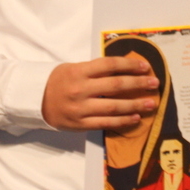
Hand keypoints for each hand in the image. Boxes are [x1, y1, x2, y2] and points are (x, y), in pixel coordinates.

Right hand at [41, 57, 158, 131]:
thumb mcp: (73, 68)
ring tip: (151, 103)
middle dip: (138, 84)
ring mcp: (81, 108)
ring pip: (113, 107)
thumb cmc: (58, 81)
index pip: (109, 65)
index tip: (145, 66)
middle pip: (115, 86)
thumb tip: (124, 70)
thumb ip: (95, 70)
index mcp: (79, 71)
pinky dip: (122, 121)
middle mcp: (81, 89)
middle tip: (155, 83)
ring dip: (135, 105)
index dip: (129, 65)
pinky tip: (135, 118)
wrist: (35, 100)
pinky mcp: (80, 124)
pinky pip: (105, 123)